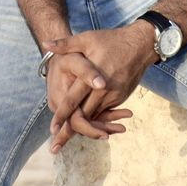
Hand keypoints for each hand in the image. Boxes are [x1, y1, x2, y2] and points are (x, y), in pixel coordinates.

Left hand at [44, 23, 155, 153]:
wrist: (141, 45)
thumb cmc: (112, 40)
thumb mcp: (88, 38)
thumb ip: (66, 44)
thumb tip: (45, 43)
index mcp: (92, 78)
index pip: (73, 101)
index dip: (61, 116)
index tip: (52, 130)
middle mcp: (104, 91)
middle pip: (83, 117)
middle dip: (69, 132)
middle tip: (55, 147)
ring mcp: (113, 96)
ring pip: (95, 117)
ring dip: (82, 129)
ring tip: (66, 141)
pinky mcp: (120, 97)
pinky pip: (105, 112)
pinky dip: (95, 120)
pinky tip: (85, 128)